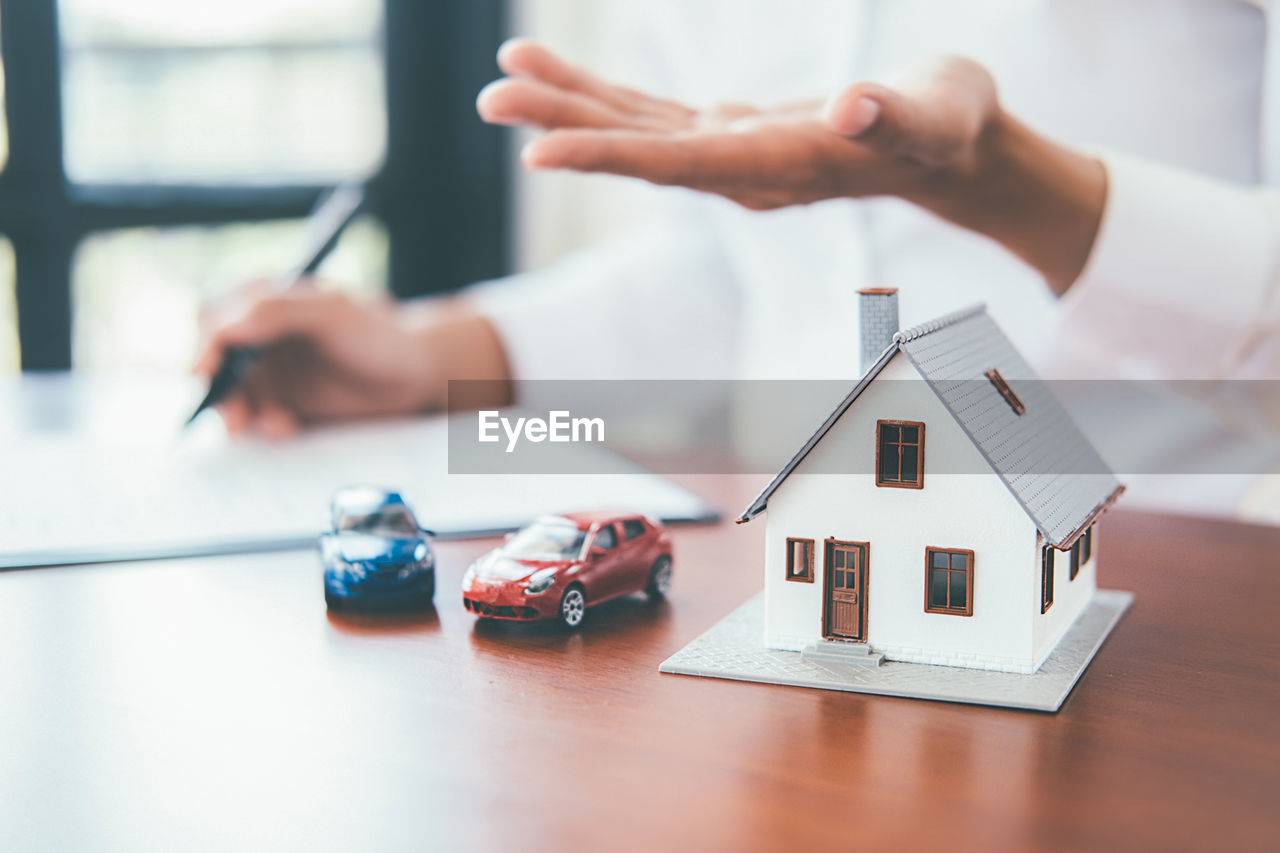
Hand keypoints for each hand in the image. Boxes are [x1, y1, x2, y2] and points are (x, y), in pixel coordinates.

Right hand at [194, 286, 509, 436]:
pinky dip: (265, 424)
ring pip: (234, 394)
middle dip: (220, 392)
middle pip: (216, 363)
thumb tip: (223, 325)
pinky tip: (286, 427)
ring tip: (275, 426)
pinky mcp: (286, 401)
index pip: (215, 320)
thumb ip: (277, 312)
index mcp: (266, 301)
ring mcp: (273, 370)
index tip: (205, 375)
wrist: (417, 373)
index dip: (204, 346)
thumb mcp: (331, 313)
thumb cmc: (379, 333)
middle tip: (235, 420)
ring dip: (243, 414)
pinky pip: (259, 416)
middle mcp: (262, 335)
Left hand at [478, 40, 1105, 292]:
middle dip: (565, 126)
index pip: (680, 167)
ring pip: (635, 131)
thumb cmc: (949, 127)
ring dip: (569, 106)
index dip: (610, 156)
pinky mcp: (725, 134)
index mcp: (780, 167)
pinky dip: (602, 94)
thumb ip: (897, 116)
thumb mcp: (938, 113)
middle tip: (490, 98)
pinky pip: (650, 115)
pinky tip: (556, 71)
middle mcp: (740, 170)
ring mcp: (727, 154)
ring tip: (503, 74)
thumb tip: (852, 109)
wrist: (950, 148)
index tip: (539, 153)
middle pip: (639, 152)